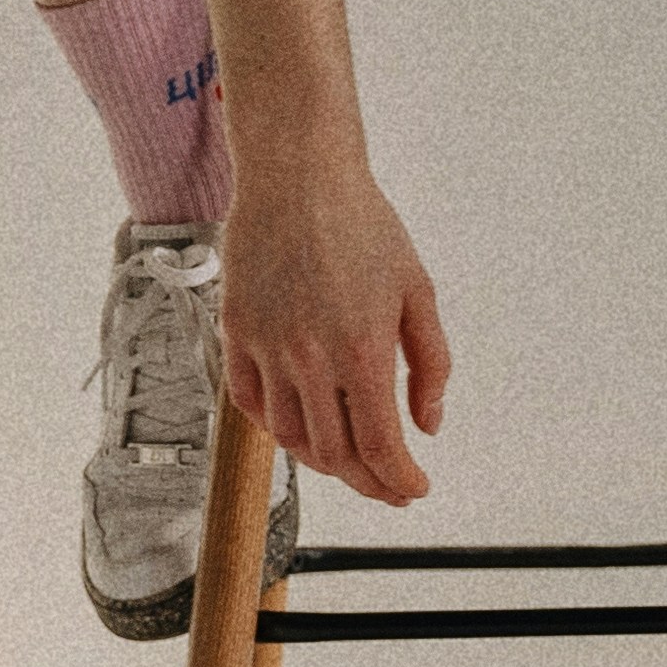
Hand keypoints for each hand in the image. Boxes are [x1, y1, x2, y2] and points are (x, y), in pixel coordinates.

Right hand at [219, 163, 450, 505]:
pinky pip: (250, 402)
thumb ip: (430, 365)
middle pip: (334, 453)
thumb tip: (427, 425)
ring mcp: (266, 346)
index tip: (415, 490)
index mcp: (363, 350)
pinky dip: (275, 427)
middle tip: (389, 486)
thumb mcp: (419, 292)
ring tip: (348, 460)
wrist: (299, 176)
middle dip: (367, 481)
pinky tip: (300, 425)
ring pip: (289, 436)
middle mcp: (310, 357)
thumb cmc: (365, 227)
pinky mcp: (236, 331)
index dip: (399, 481)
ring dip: (322, 461)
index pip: (379, 446)